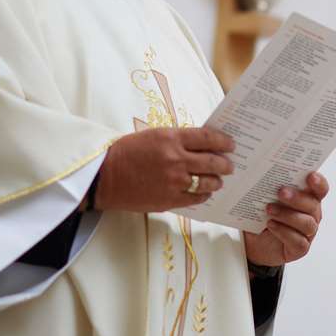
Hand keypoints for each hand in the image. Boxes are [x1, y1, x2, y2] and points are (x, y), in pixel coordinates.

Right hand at [93, 127, 233, 213]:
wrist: (104, 175)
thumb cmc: (127, 152)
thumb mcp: (154, 136)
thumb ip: (178, 140)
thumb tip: (202, 146)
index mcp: (171, 138)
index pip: (208, 138)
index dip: (223, 142)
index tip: (230, 145)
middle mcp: (176, 159)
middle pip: (213, 162)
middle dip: (225, 164)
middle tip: (230, 165)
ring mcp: (174, 181)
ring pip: (208, 182)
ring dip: (217, 181)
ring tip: (218, 180)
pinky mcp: (169, 199)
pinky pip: (196, 198)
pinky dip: (203, 195)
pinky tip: (204, 192)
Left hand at [244, 172, 327, 267]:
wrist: (255, 242)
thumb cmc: (263, 216)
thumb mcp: (262, 198)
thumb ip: (266, 186)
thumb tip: (253, 172)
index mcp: (308, 198)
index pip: (320, 189)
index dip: (318, 182)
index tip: (310, 176)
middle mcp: (311, 214)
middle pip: (313, 205)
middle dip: (298, 198)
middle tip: (281, 192)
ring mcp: (308, 233)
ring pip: (306, 223)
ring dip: (288, 215)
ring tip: (269, 209)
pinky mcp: (300, 248)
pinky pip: (298, 241)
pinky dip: (283, 232)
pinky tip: (271, 225)